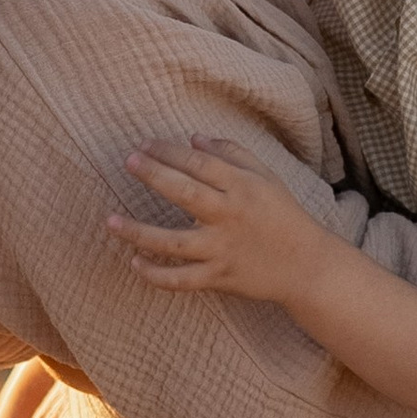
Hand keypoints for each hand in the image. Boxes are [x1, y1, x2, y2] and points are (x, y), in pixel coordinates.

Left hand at [108, 138, 334, 300]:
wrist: (306, 265)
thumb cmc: (284, 215)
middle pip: (185, 193)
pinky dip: (156, 275)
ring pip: (174, 242)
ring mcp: (222, 249)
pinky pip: (182, 279)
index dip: (169, 151)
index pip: (199, 163)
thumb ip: (232, 154)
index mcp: (242, 187)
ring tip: (110, 221)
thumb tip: (194, 138)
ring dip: (139, 232)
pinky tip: (134, 262)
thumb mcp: (266, 177)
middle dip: (154, 175)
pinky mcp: (219, 278)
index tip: (144, 145)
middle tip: (128, 161)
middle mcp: (230, 216)